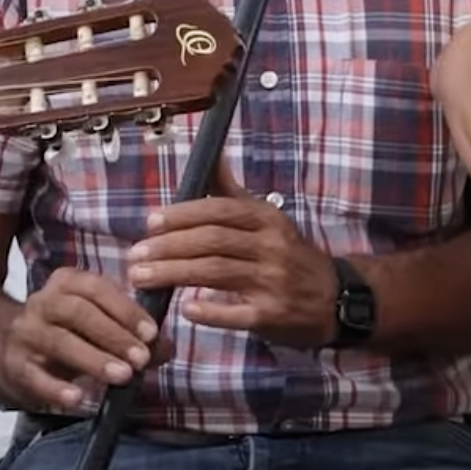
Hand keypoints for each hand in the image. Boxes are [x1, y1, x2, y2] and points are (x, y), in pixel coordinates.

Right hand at [0, 267, 171, 412]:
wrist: (12, 349)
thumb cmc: (68, 333)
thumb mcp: (99, 326)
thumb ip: (134, 335)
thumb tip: (165, 347)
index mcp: (66, 284)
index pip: (95, 288)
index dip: (125, 309)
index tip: (151, 333)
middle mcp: (42, 303)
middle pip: (76, 311)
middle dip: (113, 335)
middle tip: (140, 359)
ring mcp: (26, 334)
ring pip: (57, 341)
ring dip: (92, 359)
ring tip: (122, 377)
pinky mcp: (14, 365)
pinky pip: (34, 376)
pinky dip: (56, 388)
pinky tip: (77, 398)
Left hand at [125, 162, 338, 347]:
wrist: (336, 299)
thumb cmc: (287, 255)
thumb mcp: (265, 219)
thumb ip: (231, 193)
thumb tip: (210, 155)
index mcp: (267, 219)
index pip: (219, 211)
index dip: (182, 215)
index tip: (149, 222)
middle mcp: (273, 246)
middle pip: (212, 241)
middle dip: (168, 247)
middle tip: (134, 255)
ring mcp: (275, 281)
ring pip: (215, 273)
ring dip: (173, 274)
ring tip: (140, 278)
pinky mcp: (274, 315)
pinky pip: (236, 313)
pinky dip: (209, 311)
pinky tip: (185, 308)